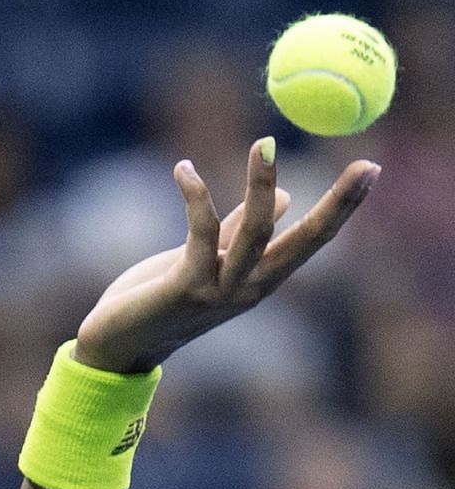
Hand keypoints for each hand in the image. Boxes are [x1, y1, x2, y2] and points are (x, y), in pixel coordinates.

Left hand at [72, 139, 379, 373]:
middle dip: (338, 204)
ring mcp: (221, 291)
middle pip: (305, 241)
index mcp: (261, 279)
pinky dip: (196, 195)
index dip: (342, 206)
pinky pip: (200, 232)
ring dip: (261, 184)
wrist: (117, 344)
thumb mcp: (204, 259)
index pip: (313, 240)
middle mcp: (250, 288)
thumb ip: (237, 231)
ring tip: (263, 144)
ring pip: (256, 232)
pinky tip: (183, 169)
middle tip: (366, 163)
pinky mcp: (186, 288)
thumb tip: (284, 199)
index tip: (371, 168)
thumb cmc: (158, 299)